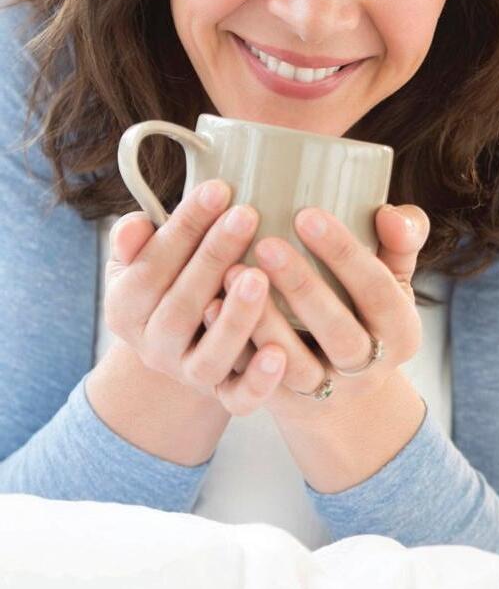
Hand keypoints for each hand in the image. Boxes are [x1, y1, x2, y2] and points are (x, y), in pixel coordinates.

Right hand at [104, 180, 289, 415]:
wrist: (183, 348)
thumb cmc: (173, 283)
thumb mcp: (142, 262)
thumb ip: (135, 241)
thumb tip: (138, 224)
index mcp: (128, 307)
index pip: (152, 265)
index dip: (184, 227)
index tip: (219, 189)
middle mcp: (155, 346)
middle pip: (183, 305)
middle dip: (214, 257)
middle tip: (247, 216)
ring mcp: (190, 374)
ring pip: (212, 354)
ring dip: (236, 317)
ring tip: (260, 278)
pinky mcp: (224, 397)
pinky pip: (239, 398)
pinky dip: (259, 381)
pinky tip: (280, 355)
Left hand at [213, 203, 429, 422]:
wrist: (346, 390)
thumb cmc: (366, 310)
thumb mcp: (393, 278)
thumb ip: (402, 241)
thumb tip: (390, 215)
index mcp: (402, 333)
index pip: (378, 291)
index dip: (345, 254)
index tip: (307, 215)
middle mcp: (369, 370)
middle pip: (339, 333)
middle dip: (303, 287)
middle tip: (266, 244)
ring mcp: (326, 393)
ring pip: (294, 366)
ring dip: (263, 321)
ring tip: (231, 272)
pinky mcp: (284, 407)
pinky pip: (254, 384)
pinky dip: (233, 346)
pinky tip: (209, 308)